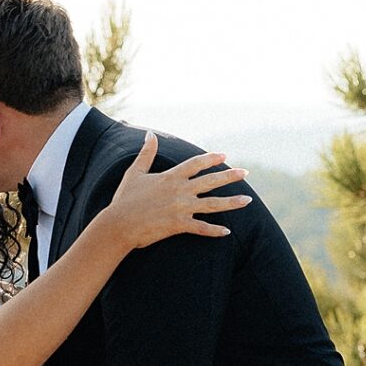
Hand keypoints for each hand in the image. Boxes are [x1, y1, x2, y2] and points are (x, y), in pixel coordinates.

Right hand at [106, 132, 249, 249]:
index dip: (210, 159)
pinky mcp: (179, 225)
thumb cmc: (124, 199)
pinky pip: (201, 228)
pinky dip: (214, 230)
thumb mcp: (135, 173)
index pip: (196, 164)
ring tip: (247, 200)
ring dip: (231, 202)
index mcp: (170, 177)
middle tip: (246, 173)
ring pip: (212, 204)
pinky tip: (226, 231)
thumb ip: (146, 153)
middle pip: (210, 181)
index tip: (224, 156)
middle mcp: (179, 190)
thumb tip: (150, 134)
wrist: (118, 225)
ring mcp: (181, 208)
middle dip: (230, 176)